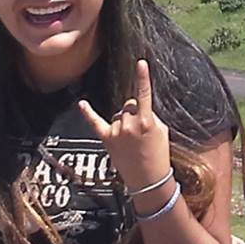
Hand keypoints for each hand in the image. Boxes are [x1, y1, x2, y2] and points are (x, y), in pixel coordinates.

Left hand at [76, 60, 169, 191]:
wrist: (149, 180)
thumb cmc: (159, 154)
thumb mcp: (162, 131)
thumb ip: (150, 116)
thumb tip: (139, 109)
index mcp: (146, 121)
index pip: (144, 94)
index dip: (143, 77)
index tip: (141, 63)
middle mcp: (129, 124)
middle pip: (129, 104)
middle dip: (135, 111)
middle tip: (141, 130)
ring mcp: (116, 132)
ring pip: (118, 114)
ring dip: (124, 120)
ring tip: (131, 140)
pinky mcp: (107, 139)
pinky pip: (96, 122)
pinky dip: (88, 113)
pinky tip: (82, 104)